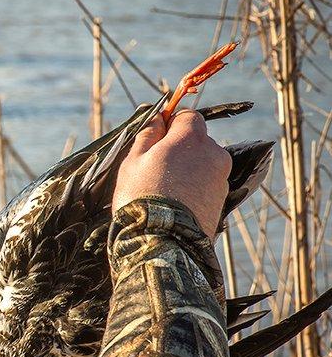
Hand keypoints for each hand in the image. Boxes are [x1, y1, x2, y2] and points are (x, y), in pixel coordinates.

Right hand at [113, 109, 231, 237]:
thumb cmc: (142, 196)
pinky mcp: (223, 199)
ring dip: (187, 169)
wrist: (163, 241)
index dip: (170, 123)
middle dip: (179, 148)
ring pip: (203, 163)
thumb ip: (148, 134)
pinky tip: (176, 203)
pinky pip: (207, 184)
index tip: (156, 137)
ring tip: (165, 190)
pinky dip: (194, 188)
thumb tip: (157, 117)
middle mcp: (214, 153)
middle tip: (155, 168)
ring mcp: (221, 178)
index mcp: (191, 138)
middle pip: (197, 140)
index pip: (187, 116)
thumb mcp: (133, 161)